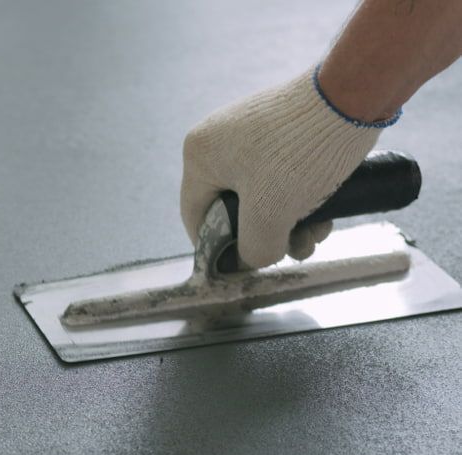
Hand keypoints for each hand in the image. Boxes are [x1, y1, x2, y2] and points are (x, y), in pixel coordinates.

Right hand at [180, 68, 394, 268]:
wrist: (354, 93)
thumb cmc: (300, 154)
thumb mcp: (270, 215)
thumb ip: (253, 249)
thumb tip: (255, 259)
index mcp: (199, 156)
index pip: (196, 217)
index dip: (220, 249)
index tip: (250, 264)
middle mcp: (216, 139)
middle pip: (234, 207)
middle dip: (268, 234)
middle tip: (300, 247)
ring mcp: (249, 129)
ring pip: (262, 193)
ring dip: (290, 220)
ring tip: (321, 230)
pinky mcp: (280, 126)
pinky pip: (280, 173)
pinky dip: (299, 195)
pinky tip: (326, 206)